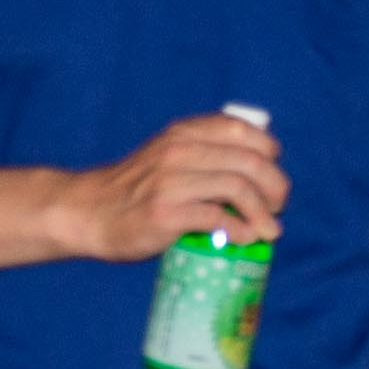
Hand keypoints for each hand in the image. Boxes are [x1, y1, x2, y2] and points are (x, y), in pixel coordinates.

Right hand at [51, 109, 284, 263]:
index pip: (241, 130)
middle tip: (280, 207)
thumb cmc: (135, 190)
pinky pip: (216, 218)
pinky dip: (238, 230)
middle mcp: (179, 151)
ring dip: (262, 211)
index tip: (274, 172)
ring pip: (237, 187)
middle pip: (247, 161)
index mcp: (183, 133)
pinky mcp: (165, 214)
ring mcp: (171, 182)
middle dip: (275, 186)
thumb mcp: (167, 156)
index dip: (268, 151)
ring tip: (270, 229)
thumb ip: (202, 154)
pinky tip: (244, 238)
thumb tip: (255, 173)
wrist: (89, 213)